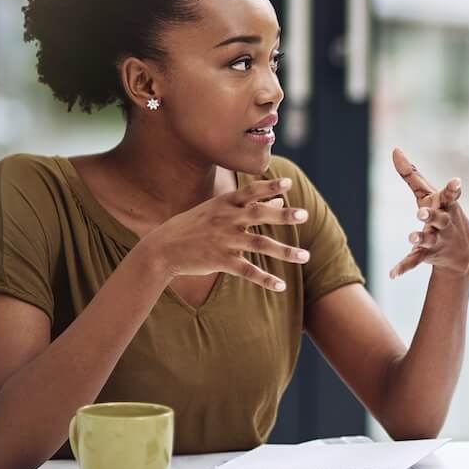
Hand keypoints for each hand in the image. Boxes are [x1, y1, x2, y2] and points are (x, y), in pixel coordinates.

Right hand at [141, 177, 308, 292]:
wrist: (162, 248)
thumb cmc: (194, 226)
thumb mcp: (217, 210)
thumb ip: (249, 205)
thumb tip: (280, 199)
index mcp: (224, 203)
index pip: (250, 191)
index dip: (269, 186)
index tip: (288, 183)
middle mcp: (225, 219)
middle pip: (258, 215)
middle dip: (282, 215)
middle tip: (305, 215)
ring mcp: (223, 240)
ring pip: (259, 244)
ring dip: (285, 251)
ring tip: (305, 256)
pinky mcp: (220, 261)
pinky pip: (247, 270)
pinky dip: (265, 279)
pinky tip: (281, 286)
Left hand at [388, 147, 468, 279]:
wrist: (462, 253)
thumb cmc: (442, 214)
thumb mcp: (429, 195)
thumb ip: (412, 174)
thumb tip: (395, 149)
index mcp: (446, 206)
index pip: (451, 196)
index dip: (453, 189)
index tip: (457, 182)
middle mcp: (444, 223)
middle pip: (440, 219)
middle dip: (432, 216)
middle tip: (421, 213)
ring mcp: (438, 240)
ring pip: (428, 240)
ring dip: (420, 239)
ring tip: (410, 238)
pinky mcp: (428, 255)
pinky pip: (416, 261)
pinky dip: (404, 267)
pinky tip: (392, 274)